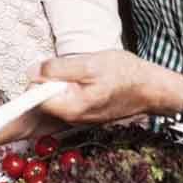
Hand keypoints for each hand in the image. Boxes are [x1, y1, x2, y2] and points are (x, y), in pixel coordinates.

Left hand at [34, 50, 149, 123]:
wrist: (151, 88)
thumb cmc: (124, 74)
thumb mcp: (89, 64)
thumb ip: (58, 69)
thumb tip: (32, 72)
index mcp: (70, 108)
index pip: (34, 99)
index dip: (35, 80)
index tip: (45, 69)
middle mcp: (71, 118)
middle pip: (42, 100)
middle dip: (47, 81)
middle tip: (65, 68)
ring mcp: (78, 118)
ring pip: (53, 98)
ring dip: (58, 83)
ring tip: (77, 72)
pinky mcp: (84, 113)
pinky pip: (65, 100)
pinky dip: (67, 88)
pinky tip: (81, 79)